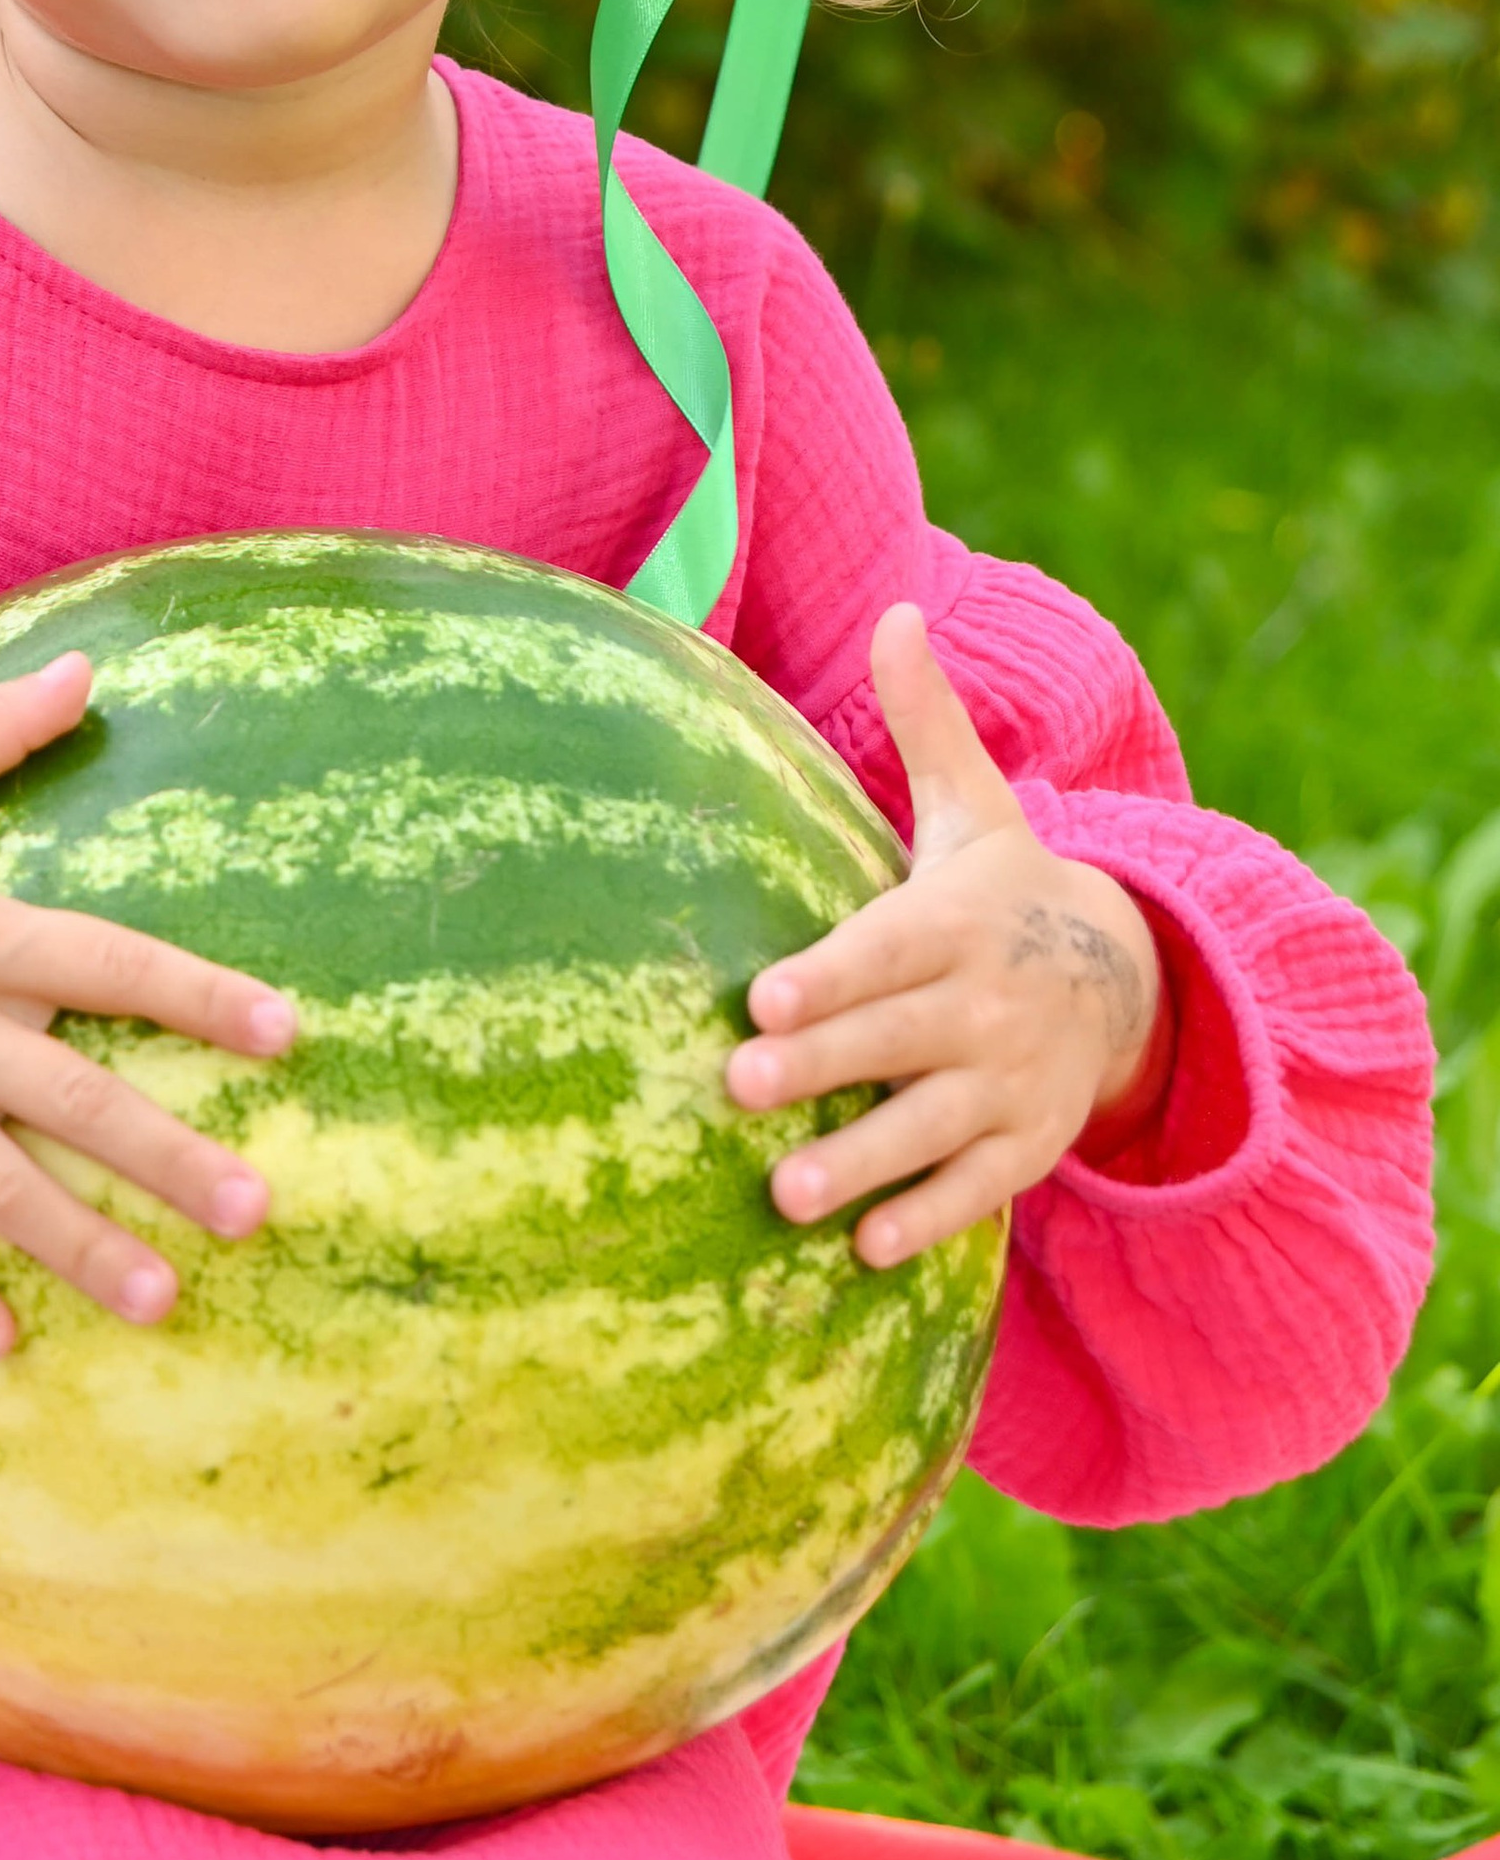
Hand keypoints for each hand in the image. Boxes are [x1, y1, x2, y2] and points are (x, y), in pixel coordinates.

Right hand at [0, 651, 297, 1357]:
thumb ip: (0, 726)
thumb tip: (88, 666)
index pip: (109, 963)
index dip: (200, 997)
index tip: (287, 1033)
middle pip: (72, 1099)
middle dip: (166, 1158)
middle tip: (256, 1209)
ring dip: (80, 1246)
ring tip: (163, 1299)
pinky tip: (6, 1343)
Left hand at [722, 603, 1164, 1269]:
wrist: (1124, 977)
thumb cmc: (1002, 887)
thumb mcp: (974, 805)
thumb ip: (926, 719)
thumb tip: (897, 608)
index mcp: (959, 921)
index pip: (887, 948)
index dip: (829, 974)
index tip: (760, 997)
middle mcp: (984, 1006)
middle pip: (894, 1040)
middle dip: (819, 1066)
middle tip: (734, 1090)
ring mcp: (1010, 1082)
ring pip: (929, 1128)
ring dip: (861, 1164)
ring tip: (785, 1196)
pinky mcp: (1026, 1146)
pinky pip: (977, 1190)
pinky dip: (929, 1220)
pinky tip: (864, 1251)